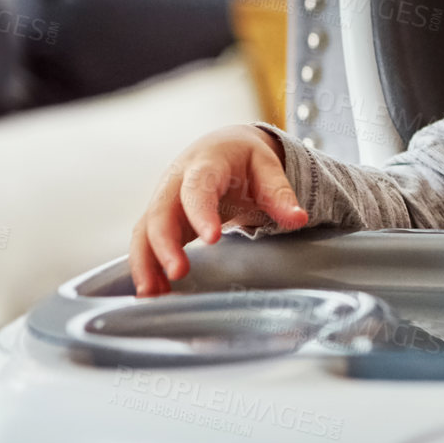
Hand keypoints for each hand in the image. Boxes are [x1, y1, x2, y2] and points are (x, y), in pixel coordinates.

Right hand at [129, 125, 307, 296]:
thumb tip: (299, 218)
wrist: (220, 148)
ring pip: (144, 231)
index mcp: (205, 164)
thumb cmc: (242, 158)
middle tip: (178, 273)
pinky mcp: (159, 220)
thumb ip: (280, 193)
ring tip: (153, 295)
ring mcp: (163, 202)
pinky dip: (145, 268)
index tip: (211, 239)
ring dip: (145, 263)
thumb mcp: (266, 167)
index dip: (201, 213)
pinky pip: (145, 243)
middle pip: (160, 213)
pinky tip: (152, 293)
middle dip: (164, 245)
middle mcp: (175, 183)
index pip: (198, 188)